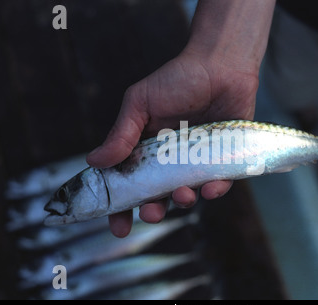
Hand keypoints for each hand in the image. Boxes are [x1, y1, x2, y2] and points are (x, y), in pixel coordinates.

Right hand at [86, 49, 258, 236]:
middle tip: (150, 212)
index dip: (122, 208)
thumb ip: (121, 134)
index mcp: (146, 149)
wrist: (219, 65)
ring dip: (182, 202)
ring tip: (182, 195)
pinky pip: (219, 183)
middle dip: (153, 211)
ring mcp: (197, 161)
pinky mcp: (223, 159)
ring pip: (187, 194)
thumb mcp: (140, 103)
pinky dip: (215, 190)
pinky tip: (210, 189)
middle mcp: (171, 160)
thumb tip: (94, 161)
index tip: (118, 226)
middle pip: (158, 196)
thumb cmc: (177, 80)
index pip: (130, 184)